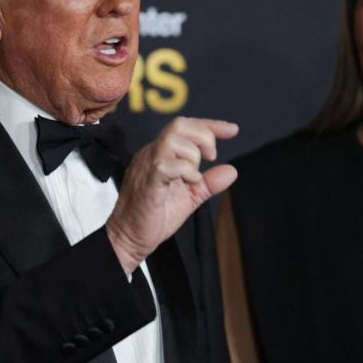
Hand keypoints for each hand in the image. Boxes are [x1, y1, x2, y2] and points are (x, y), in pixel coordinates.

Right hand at [106, 117, 238, 273]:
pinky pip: (165, 165)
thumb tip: (232, 171)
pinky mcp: (148, 183)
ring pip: (172, 139)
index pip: (185, 127)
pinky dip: (185, 170)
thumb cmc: (154, 216)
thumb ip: (208, 182)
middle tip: (211, 157)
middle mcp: (152, 154)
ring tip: (194, 176)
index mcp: (161, 154)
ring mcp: (148, 166)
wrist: (129, 238)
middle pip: (179, 125)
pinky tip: (190, 183)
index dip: (211, 125)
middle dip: (204, 136)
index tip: (232, 130)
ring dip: (192, 155)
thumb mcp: (189, 196)